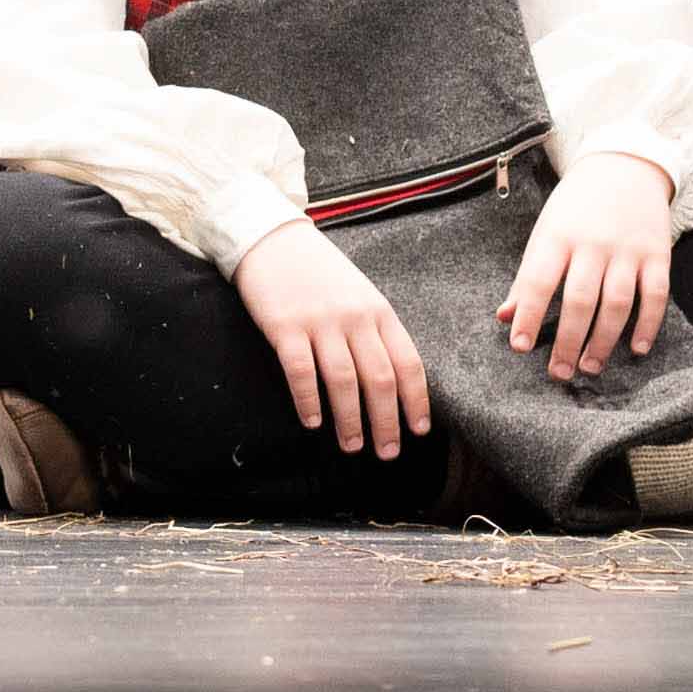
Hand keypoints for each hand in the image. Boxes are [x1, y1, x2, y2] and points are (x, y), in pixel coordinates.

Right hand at [230, 222, 431, 458]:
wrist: (273, 239)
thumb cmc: (319, 273)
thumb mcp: (360, 295)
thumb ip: (376, 331)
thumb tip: (391, 381)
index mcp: (379, 312)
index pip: (408, 362)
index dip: (416, 401)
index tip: (418, 430)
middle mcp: (355, 317)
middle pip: (380, 379)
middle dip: (386, 421)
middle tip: (387, 452)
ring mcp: (320, 321)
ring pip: (344, 380)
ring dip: (350, 420)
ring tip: (352, 446)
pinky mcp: (285, 325)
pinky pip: (301, 371)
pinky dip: (309, 401)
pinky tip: (313, 421)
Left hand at [497, 151, 676, 380]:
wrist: (625, 164)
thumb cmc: (577, 207)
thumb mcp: (545, 232)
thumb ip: (527, 276)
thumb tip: (505, 318)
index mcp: (558, 236)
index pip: (538, 280)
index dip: (529, 315)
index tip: (520, 347)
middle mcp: (593, 243)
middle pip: (580, 300)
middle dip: (568, 341)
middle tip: (559, 373)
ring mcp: (628, 249)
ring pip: (617, 303)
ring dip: (604, 340)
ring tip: (590, 366)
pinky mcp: (658, 254)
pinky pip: (656, 295)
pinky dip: (647, 325)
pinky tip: (637, 348)